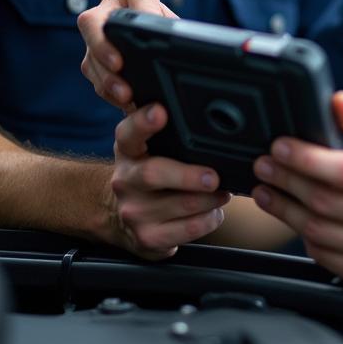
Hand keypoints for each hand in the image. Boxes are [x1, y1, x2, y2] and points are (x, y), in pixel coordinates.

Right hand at [78, 0, 174, 110]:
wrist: (162, 54)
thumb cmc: (171, 37)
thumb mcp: (176, 32)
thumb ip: (176, 33)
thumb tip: (178, 43)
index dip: (143, 6)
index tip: (151, 24)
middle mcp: (110, 11)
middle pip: (92, 21)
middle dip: (103, 45)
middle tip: (119, 64)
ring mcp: (96, 36)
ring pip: (90, 54)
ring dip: (106, 76)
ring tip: (125, 94)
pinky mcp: (92, 60)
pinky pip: (93, 75)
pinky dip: (108, 90)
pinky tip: (124, 101)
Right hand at [105, 100, 229, 259]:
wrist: (118, 216)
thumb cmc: (148, 172)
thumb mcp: (146, 146)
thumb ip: (164, 127)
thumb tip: (201, 105)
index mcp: (128, 150)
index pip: (129, 132)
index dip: (143, 121)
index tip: (160, 112)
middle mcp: (125, 180)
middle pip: (153, 174)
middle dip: (188, 175)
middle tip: (213, 176)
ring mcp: (134, 212)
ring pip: (182, 204)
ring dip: (212, 198)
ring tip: (223, 191)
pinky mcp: (148, 238)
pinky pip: (189, 229)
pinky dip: (210, 218)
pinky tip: (214, 211)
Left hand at [249, 92, 342, 285]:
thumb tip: (339, 102)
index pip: (342, 170)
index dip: (306, 157)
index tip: (280, 146)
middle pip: (321, 199)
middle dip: (285, 178)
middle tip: (263, 164)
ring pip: (313, 228)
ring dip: (282, 207)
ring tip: (265, 189)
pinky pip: (318, 252)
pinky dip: (299, 233)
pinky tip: (290, 215)